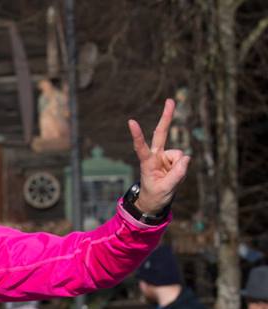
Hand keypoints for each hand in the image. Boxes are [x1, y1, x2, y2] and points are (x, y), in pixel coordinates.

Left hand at [128, 99, 190, 214]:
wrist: (155, 200)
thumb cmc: (155, 195)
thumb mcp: (165, 189)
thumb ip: (176, 174)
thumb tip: (186, 157)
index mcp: (147, 162)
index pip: (141, 147)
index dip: (137, 135)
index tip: (131, 122)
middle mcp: (155, 155)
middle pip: (161, 133)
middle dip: (166, 117)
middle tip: (170, 100)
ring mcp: (164, 156)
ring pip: (179, 155)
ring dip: (179, 167)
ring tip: (170, 179)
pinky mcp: (173, 159)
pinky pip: (184, 161)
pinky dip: (182, 168)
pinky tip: (174, 175)